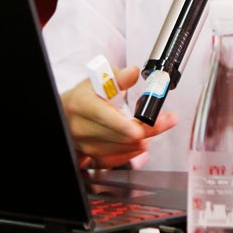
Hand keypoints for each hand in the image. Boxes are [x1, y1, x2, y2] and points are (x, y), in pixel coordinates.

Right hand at [60, 64, 177, 168]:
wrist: (67, 116)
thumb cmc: (83, 97)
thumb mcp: (97, 80)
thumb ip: (118, 77)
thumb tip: (133, 72)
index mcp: (82, 105)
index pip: (109, 118)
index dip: (132, 122)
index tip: (151, 120)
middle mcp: (82, 128)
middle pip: (124, 136)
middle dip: (149, 128)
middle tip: (166, 119)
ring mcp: (88, 146)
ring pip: (125, 148)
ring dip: (143, 138)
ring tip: (148, 125)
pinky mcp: (94, 158)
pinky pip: (121, 159)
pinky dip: (134, 149)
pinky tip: (139, 140)